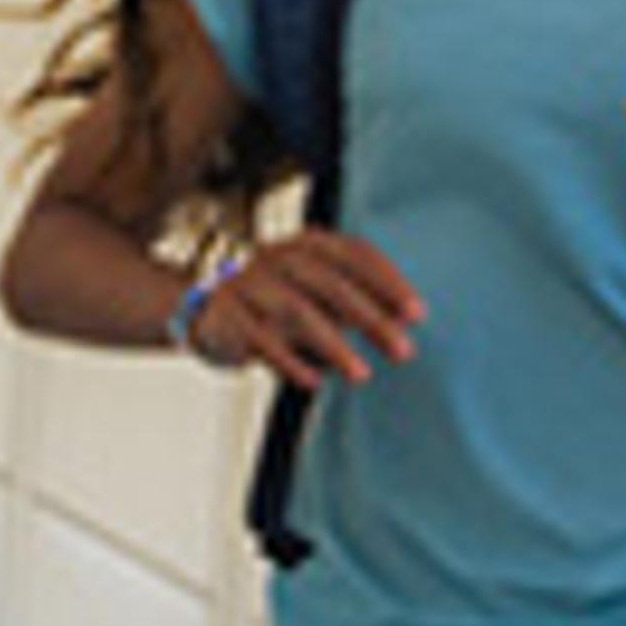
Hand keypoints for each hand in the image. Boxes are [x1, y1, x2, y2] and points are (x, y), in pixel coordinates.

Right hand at [183, 226, 422, 385]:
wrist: (208, 313)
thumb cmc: (282, 303)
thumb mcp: (322, 296)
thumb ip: (360, 303)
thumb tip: (405, 323)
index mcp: (307, 244)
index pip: (354, 253)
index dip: (388, 281)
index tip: (417, 314)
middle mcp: (277, 256)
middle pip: (330, 283)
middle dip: (371, 318)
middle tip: (403, 350)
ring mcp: (247, 282)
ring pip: (297, 309)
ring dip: (334, 345)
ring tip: (362, 375)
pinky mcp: (225, 314)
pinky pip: (260, 338)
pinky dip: (290, 361)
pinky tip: (314, 382)